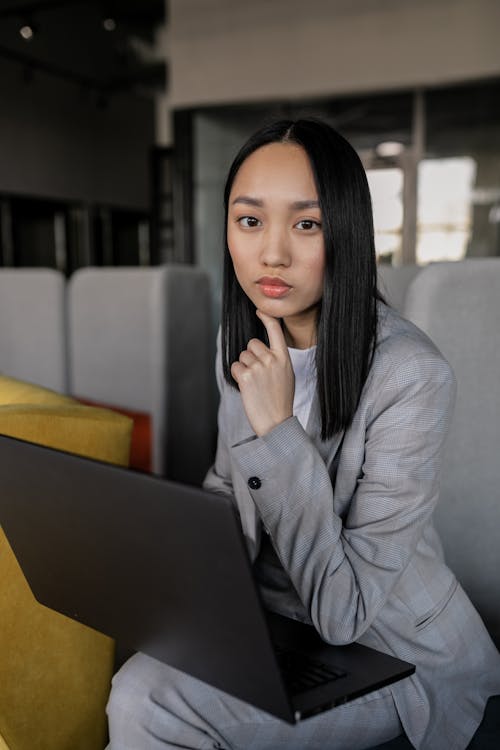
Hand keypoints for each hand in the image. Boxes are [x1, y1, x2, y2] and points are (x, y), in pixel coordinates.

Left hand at [231, 310, 294, 436]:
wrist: (277, 422)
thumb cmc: (281, 401)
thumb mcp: (286, 375)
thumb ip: (276, 360)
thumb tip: (261, 350)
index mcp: (284, 358)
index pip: (275, 331)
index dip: (267, 318)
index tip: (260, 311)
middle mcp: (272, 359)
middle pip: (251, 344)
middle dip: (251, 356)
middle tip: (258, 375)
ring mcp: (258, 367)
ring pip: (242, 356)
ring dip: (244, 368)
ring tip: (255, 384)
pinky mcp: (245, 376)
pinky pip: (235, 366)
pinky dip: (237, 376)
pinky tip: (247, 387)